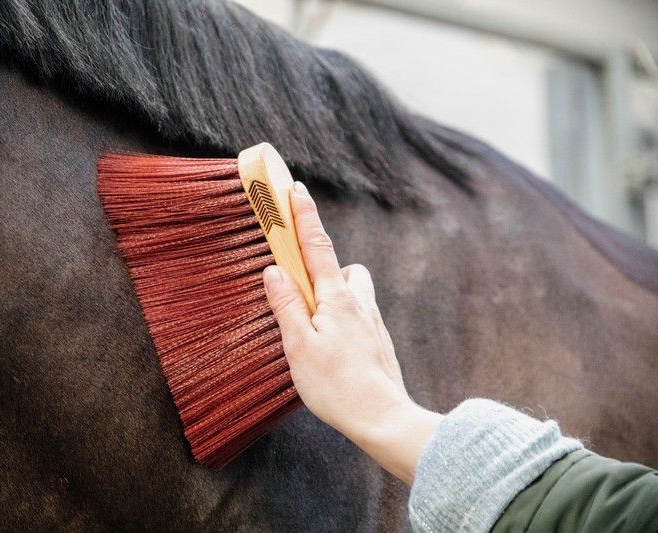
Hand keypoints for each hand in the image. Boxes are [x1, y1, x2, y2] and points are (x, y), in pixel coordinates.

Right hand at [262, 181, 442, 483]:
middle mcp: (359, 302)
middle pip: (339, 267)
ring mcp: (372, 320)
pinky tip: (334, 349)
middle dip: (321, 267)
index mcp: (336, 298)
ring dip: (335, 294)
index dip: (304, 217)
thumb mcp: (299, 345)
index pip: (316, 247)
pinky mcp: (378, 339)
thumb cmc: (336, 386)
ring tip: (316, 327)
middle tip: (301, 294)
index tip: (296, 189)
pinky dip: (343, 319)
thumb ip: (286, 305)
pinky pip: (359, 315)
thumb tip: (274, 271)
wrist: (382, 418)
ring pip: (353, 291)